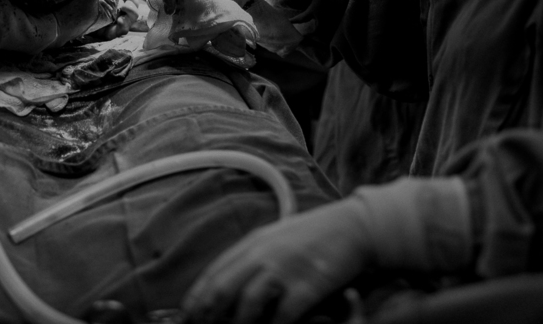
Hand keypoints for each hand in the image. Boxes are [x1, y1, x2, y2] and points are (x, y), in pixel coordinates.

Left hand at [182, 198, 373, 323]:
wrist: (355, 227)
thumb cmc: (314, 237)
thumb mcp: (276, 240)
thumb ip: (252, 258)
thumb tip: (225, 286)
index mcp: (253, 243)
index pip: (213, 274)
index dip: (196, 301)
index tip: (188, 318)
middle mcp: (264, 254)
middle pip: (222, 290)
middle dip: (208, 316)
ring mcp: (285, 269)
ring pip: (247, 305)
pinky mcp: (308, 285)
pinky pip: (282, 316)